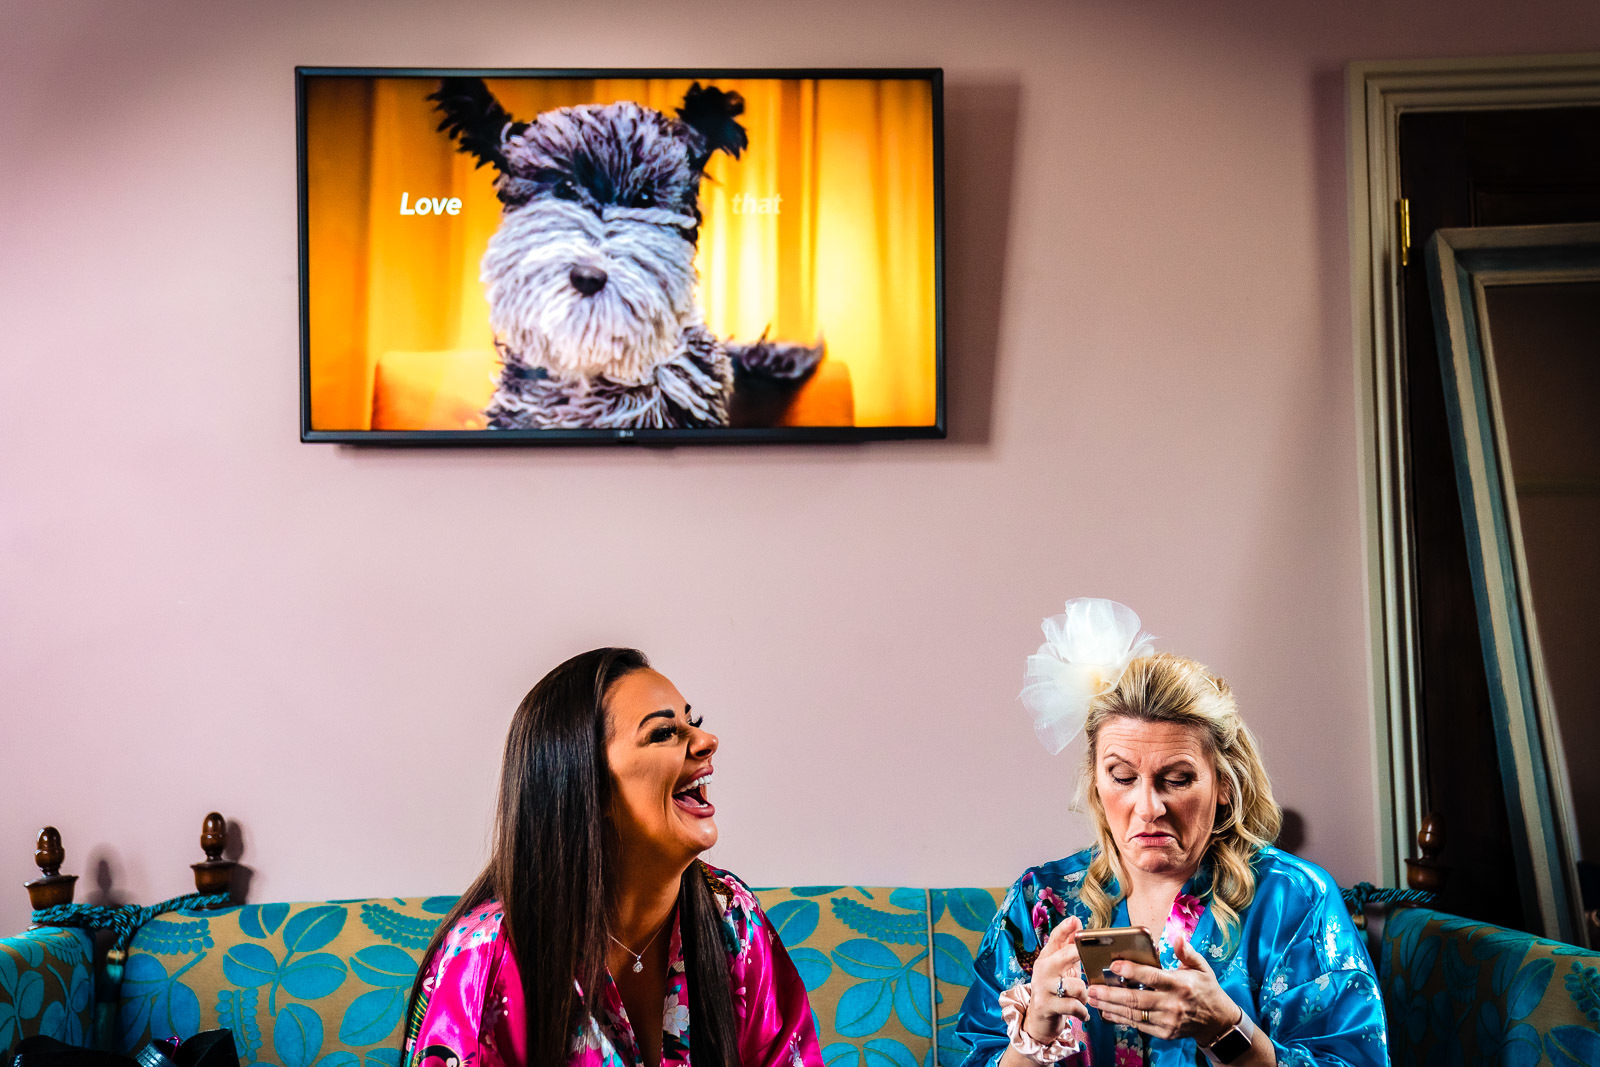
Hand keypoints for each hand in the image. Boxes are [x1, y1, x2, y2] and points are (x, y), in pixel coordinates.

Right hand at [1023, 915, 1089, 1043]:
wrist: (1038, 1019)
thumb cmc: (1055, 990)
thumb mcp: (1062, 968)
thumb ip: (1068, 947)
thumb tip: (1076, 923)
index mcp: (1047, 957)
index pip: (1055, 938)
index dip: (1065, 928)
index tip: (1075, 920)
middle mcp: (1043, 969)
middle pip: (1065, 955)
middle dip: (1079, 954)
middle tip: (1089, 959)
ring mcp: (1043, 987)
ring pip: (1076, 986)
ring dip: (1085, 995)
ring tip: (1083, 999)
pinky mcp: (1047, 1005)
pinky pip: (1074, 1006)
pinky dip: (1082, 1012)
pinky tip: (1083, 1014)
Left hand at [1084, 935, 1241, 1045]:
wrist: (1218, 1022)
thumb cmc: (1206, 989)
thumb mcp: (1201, 967)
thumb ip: (1186, 951)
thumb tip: (1177, 936)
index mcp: (1180, 984)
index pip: (1152, 977)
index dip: (1132, 971)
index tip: (1113, 965)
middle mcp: (1173, 1004)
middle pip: (1137, 999)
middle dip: (1111, 994)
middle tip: (1092, 988)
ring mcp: (1168, 1021)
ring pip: (1134, 1014)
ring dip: (1110, 1007)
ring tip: (1092, 999)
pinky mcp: (1164, 1033)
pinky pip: (1138, 1026)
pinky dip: (1121, 1019)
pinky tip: (1106, 1012)